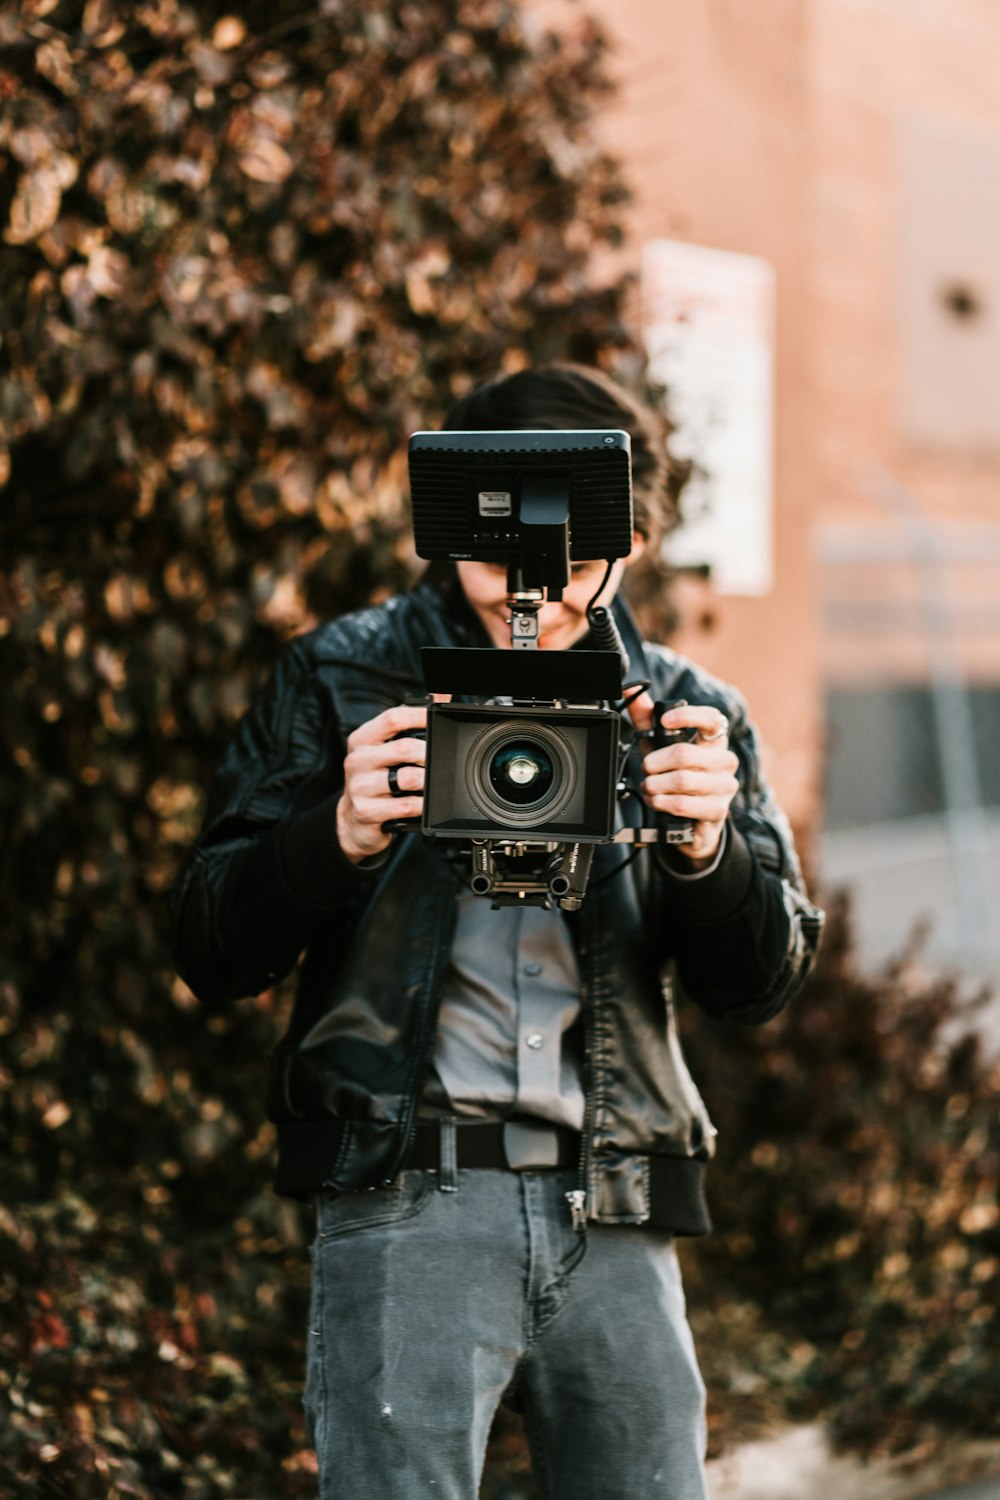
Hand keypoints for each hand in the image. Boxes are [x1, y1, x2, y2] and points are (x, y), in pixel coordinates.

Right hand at [336, 703, 432, 863]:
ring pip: (407, 778)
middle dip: (429, 754)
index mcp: (362, 739)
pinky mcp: (366, 811)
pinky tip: (425, 804)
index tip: (438, 717)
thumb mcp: (383, 748)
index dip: (419, 716)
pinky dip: (422, 805)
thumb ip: (409, 722)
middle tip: (443, 759)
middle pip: (404, 748)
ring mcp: (360, 787)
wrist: (351, 819)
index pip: (392, 718)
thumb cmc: (373, 778)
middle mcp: (358, 760)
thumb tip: (440, 695)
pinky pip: (405, 806)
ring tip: (436, 782)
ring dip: (428, 781)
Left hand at [628, 696, 739, 865]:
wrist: (691, 820)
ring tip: (649, 787)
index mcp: (714, 741)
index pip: (712, 719)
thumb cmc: (677, 776)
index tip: (665, 721)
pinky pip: (683, 804)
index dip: (688, 716)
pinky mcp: (718, 810)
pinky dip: (662, 803)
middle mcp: (725, 761)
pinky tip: (657, 801)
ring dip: (655, 785)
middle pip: (684, 753)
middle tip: (646, 770)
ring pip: (681, 780)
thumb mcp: (660, 747)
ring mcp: (725, 786)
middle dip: (654, 763)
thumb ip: (646, 718)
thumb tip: (629, 690)